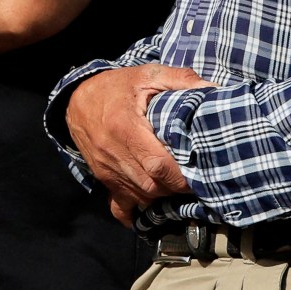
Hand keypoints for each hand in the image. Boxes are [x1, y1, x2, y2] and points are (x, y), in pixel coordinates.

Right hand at [65, 63, 212, 226]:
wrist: (76, 99)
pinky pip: (120, 207)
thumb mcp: (147, 75)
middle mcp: (114, 153)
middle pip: (153, 185)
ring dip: (164, 197)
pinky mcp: (104, 179)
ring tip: (181, 189)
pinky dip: (138, 214)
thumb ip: (181, 79)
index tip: (201, 174)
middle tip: (197, 182)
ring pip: (142, 196)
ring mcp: (108, 170)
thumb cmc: (117, 87)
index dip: (181, 176)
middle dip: (177, 188)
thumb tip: (214, 88)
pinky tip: (153, 213)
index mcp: (125, 128)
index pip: (158, 165)